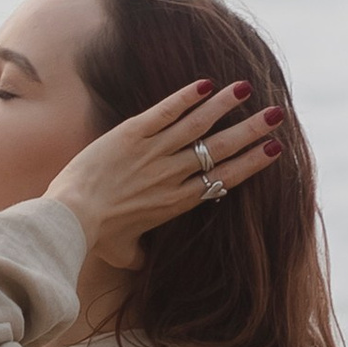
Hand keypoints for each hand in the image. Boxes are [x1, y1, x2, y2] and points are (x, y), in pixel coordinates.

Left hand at [42, 81, 281, 271]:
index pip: (225, 178)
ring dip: (224, 105)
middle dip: (252, 130)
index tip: (274, 149)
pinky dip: (185, 97)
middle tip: (277, 115)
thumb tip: (140, 263)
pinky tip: (203, 84)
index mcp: (178, 202)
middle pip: (221, 149)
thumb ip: (138, 255)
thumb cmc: (96, 238)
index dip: (252, 162)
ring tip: (246, 88)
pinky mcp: (131, 133)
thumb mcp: (123, 252)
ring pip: (197, 124)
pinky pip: (164, 112)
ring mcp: (153, 152)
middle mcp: (173, 174)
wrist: (70, 217)